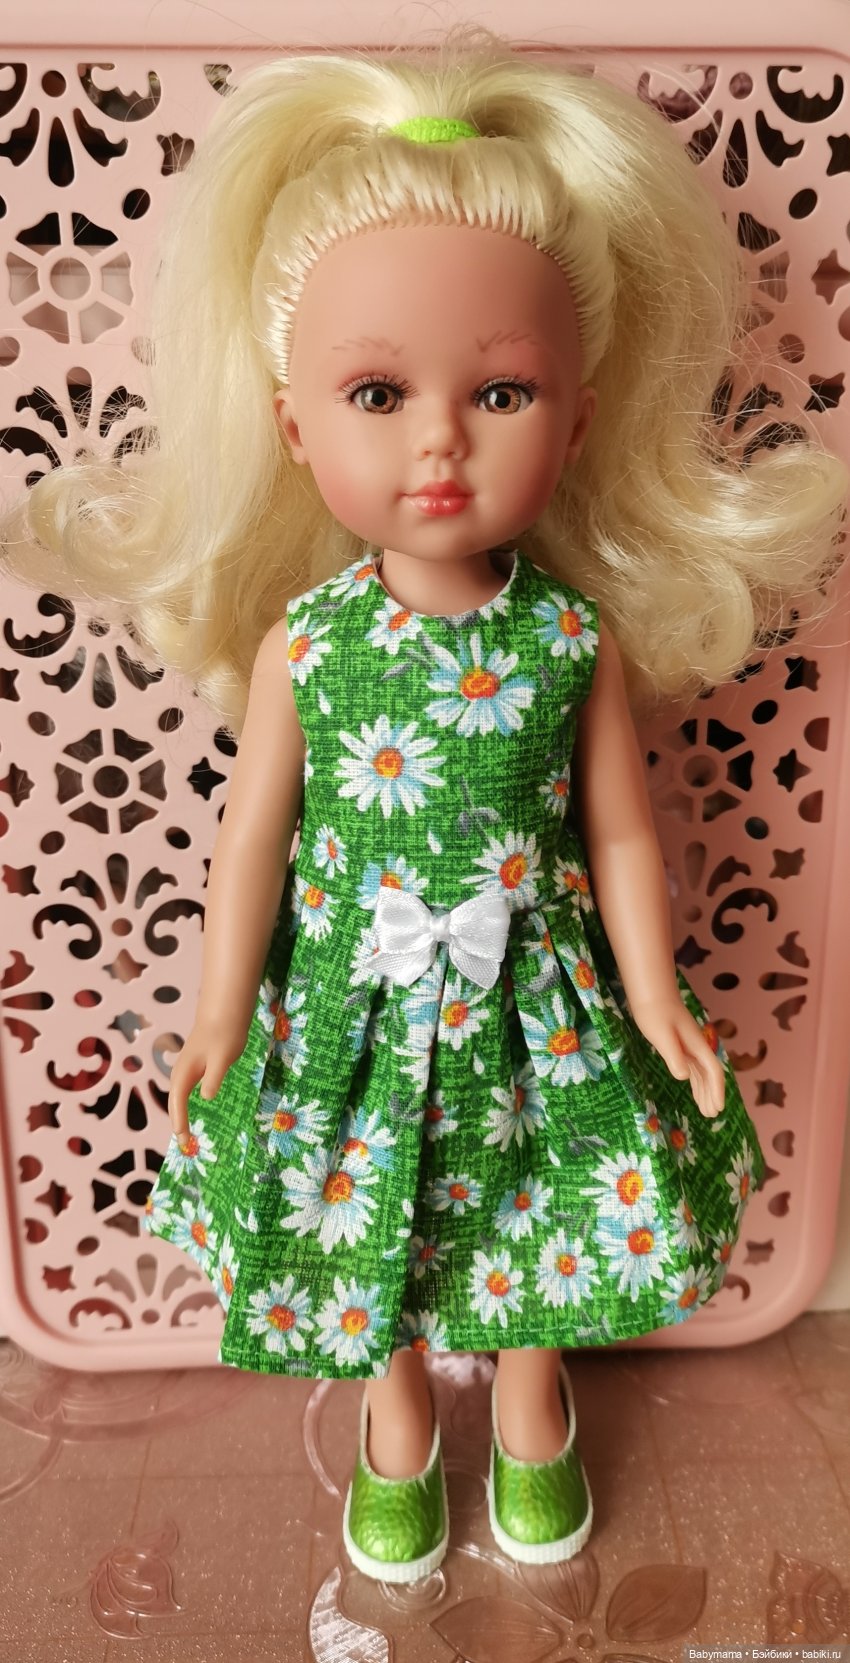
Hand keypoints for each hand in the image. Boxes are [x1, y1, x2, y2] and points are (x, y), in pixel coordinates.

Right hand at [167, 1017, 248, 1151]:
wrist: (224, 1012)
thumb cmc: (225, 1034)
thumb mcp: (223, 1058)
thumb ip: (214, 1077)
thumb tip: (206, 1097)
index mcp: (186, 1071)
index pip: (178, 1101)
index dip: (179, 1120)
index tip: (183, 1138)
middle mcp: (181, 1070)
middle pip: (174, 1100)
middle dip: (177, 1121)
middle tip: (184, 1143)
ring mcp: (186, 1067)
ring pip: (177, 1095)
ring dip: (178, 1113)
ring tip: (184, 1132)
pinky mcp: (194, 1064)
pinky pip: (184, 1089)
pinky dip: (183, 1102)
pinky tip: (189, 1108)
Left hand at [629, 997, 724, 1118]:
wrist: (650, 993)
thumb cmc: (654, 1012)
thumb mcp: (662, 1036)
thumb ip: (673, 1055)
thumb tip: (684, 1076)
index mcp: (696, 1045)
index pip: (712, 1071)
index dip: (716, 1090)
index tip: (718, 1108)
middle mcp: (696, 1046)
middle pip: (709, 1074)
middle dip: (712, 1094)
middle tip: (711, 1115)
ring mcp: (688, 1045)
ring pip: (701, 1072)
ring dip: (704, 1090)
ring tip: (705, 1110)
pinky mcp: (679, 1044)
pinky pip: (692, 1066)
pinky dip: (695, 1080)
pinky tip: (693, 1087)